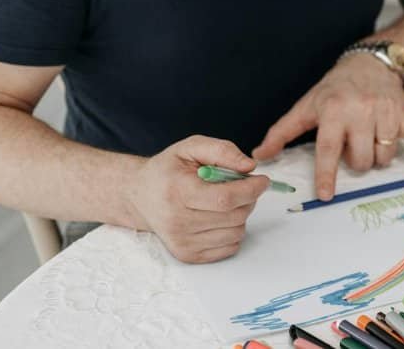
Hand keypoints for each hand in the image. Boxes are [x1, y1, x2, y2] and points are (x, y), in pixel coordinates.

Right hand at [125, 135, 268, 263]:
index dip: (251, 189)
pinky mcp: (188, 255)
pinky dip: (232, 231)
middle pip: (235, 216)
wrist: (140, 196)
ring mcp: (182, 242)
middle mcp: (177, 222)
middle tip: (241, 187)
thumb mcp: (191, 147)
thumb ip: (222, 151)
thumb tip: (249, 167)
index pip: (225, 198)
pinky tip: (218, 217)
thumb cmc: (168, 170)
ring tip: (224, 201)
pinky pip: (229, 247)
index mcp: (177, 192)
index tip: (263, 180)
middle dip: (248, 199)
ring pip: (236, 232)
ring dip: (240, 215)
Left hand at [252, 53, 403, 199]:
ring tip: (369, 143)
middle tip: (352, 150)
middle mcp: (362, 111)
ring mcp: (387, 113)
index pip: (329, 149)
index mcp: (334, 111)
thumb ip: (283, 132)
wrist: (369, 63)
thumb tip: (259, 156)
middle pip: (361, 159)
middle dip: (356, 163)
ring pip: (385, 155)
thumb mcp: (306, 105)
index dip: (327, 174)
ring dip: (377, 158)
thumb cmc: (334, 89)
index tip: (325, 195)